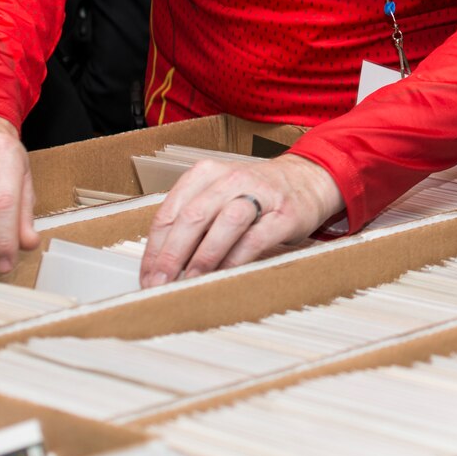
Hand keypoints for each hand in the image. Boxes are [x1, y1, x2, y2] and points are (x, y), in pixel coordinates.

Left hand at [140, 153, 343, 286]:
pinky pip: (256, 238)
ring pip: (225, 222)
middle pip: (193, 216)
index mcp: (206, 173)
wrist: (309, 180)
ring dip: (204, 255)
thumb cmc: (256, 194)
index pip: (169, 212)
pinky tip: (224, 274)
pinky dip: (236, 259)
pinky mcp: (284, 214)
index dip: (155, 248)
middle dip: (172, 254)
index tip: (148, 275)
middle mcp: (232, 178)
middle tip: (161, 283)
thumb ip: (193, 221)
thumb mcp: (219, 195)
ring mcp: (261, 194)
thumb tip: (162, 264)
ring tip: (191, 280)